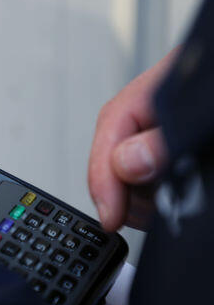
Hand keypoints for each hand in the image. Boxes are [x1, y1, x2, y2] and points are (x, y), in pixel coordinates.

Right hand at [88, 49, 177, 230]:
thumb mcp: (202, 117)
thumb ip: (166, 137)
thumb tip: (127, 162)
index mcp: (162, 86)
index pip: (112, 124)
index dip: (103, 175)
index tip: (110, 216)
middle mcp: (159, 105)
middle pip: (113, 147)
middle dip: (118, 189)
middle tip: (130, 219)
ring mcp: (166, 126)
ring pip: (128, 165)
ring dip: (134, 196)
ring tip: (155, 213)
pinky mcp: (177, 148)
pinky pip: (147, 173)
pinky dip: (149, 194)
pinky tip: (162, 203)